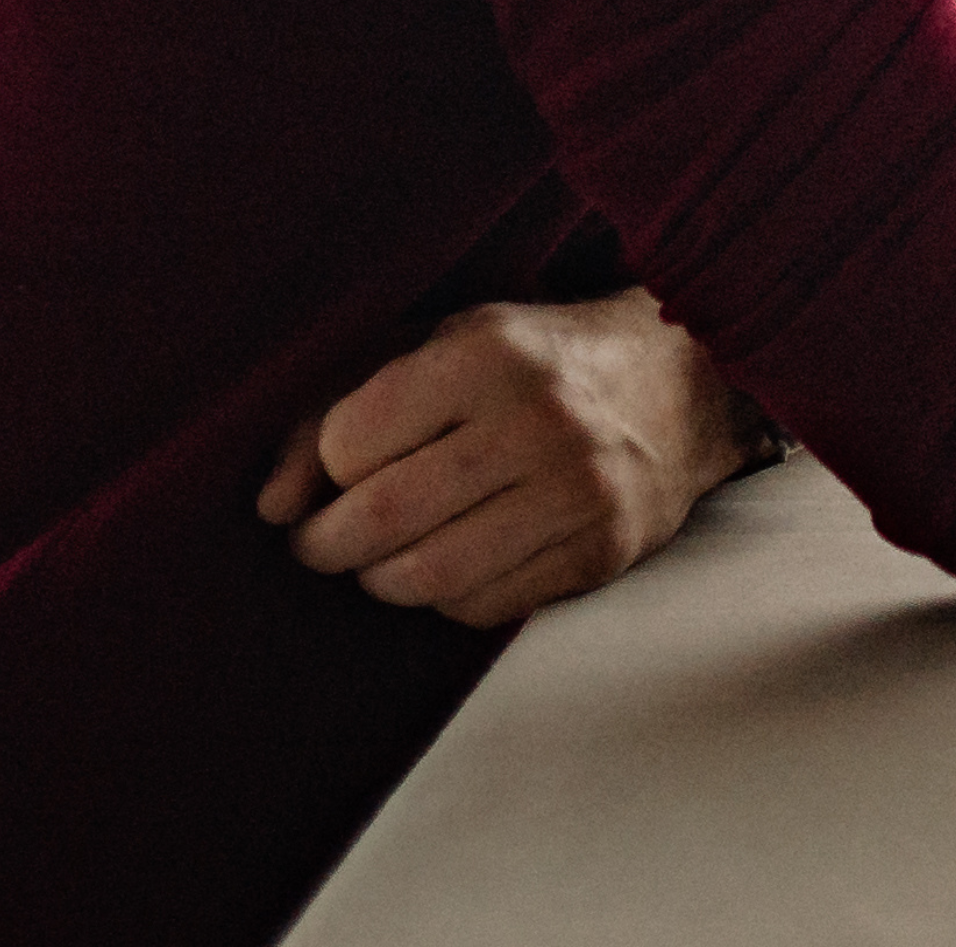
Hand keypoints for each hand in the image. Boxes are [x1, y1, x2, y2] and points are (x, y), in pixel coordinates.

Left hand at [258, 289, 758, 627]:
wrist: (684, 383)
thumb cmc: (533, 363)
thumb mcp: (438, 348)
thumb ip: (336, 412)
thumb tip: (271, 507)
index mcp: (486, 353)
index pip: (351, 443)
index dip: (327, 469)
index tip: (339, 471)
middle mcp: (537, 420)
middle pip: (380, 518)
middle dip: (328, 544)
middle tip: (324, 542)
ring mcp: (578, 491)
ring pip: (426, 577)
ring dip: (382, 578)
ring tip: (384, 557)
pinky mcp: (603, 550)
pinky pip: (484, 607)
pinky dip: (448, 598)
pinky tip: (456, 562)